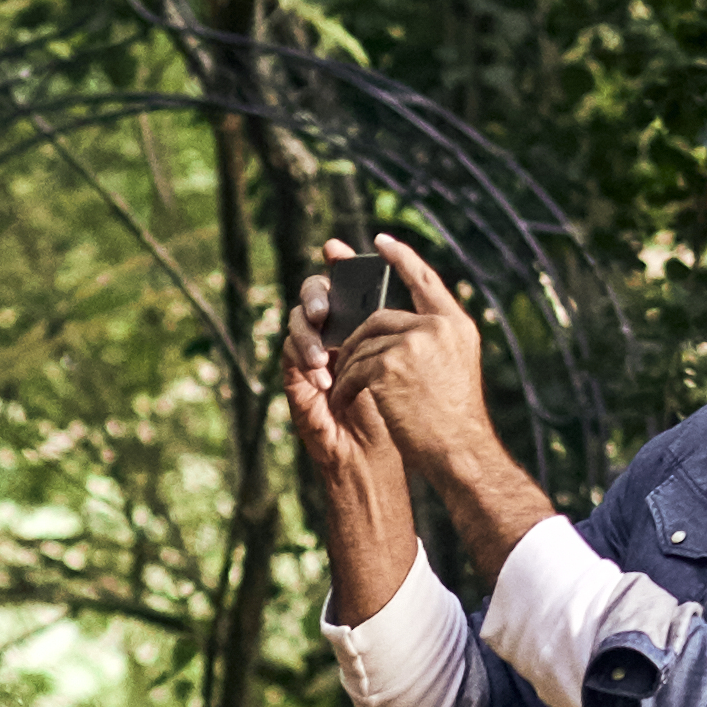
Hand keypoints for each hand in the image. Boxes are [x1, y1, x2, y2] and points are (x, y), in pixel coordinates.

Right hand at [281, 271, 413, 613]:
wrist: (379, 460)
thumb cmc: (397, 416)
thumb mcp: (408, 367)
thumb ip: (404, 331)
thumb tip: (417, 283)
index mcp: (358, 329)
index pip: (343, 285)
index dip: (337, 264)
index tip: (337, 246)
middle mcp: (330, 338)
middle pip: (314, 297)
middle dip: (318, 294)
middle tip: (330, 306)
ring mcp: (311, 359)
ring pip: (296, 324)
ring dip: (309, 334)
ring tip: (326, 348)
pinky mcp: (297, 384)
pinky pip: (288, 357)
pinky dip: (302, 360)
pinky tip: (322, 371)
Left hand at [327, 227, 500, 472]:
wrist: (459, 450)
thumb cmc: (454, 421)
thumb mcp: (454, 368)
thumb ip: (431, 341)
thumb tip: (394, 328)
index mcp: (455, 324)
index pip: (424, 280)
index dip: (401, 258)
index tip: (380, 242)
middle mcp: (437, 326)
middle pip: (378, 318)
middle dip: (355, 341)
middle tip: (342, 361)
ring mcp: (414, 342)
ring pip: (361, 345)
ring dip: (348, 370)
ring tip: (344, 391)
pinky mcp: (390, 364)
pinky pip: (353, 368)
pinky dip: (344, 387)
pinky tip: (343, 402)